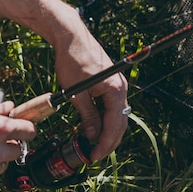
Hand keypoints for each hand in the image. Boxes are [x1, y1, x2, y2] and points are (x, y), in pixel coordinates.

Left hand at [52, 8, 128, 161]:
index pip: (114, 125)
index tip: (94, 155)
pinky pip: (110, 107)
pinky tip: (89, 127)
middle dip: (107, 141)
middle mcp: (121, 88)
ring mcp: (117, 86)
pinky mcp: (110, 84)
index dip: (105, 143)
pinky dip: (102, 119)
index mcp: (115, 91)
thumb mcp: (76, 93)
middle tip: (93, 154)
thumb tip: (92, 136)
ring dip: (105, 131)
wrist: (71, 36)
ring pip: (115, 116)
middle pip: (119, 123)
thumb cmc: (72, 60)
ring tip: (89, 143)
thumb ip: (87, 116)